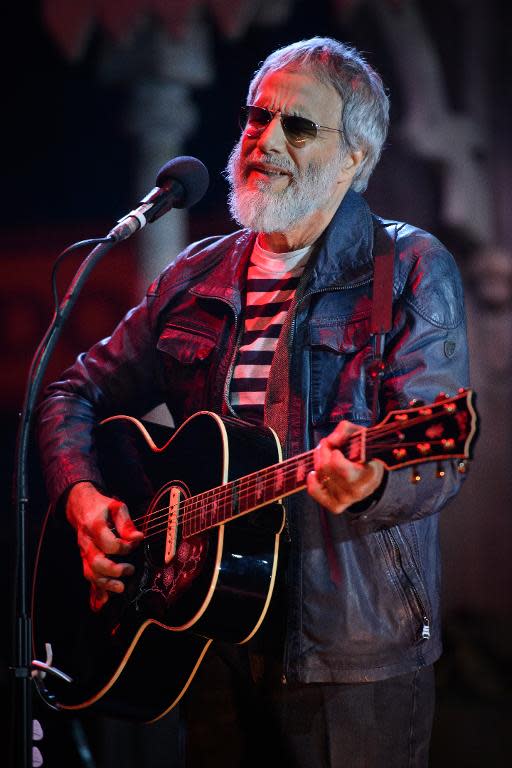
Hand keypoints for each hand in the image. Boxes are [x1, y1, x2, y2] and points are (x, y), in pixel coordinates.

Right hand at [65, 481, 143, 609]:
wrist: (80, 508)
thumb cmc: (101, 507)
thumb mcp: (116, 507)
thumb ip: (126, 522)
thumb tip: (138, 537)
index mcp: (94, 527)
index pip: (109, 543)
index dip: (124, 547)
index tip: (135, 543)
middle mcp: (87, 543)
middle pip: (96, 562)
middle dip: (114, 570)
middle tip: (130, 570)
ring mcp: (84, 553)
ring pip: (90, 573)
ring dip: (105, 584)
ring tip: (121, 587)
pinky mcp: (85, 560)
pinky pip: (88, 578)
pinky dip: (93, 593)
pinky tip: (100, 605)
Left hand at [307, 421, 384, 514]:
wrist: (371, 475)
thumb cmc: (364, 452)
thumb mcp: (360, 435)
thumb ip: (344, 430)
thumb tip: (331, 440)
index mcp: (369, 474)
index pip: (338, 465)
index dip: (332, 452)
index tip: (336, 447)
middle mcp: (358, 490)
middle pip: (326, 468)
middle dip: (323, 451)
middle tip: (327, 445)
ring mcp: (347, 500)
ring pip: (320, 476)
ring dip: (318, 462)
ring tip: (326, 456)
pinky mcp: (336, 506)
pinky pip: (315, 492)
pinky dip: (312, 481)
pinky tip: (315, 473)